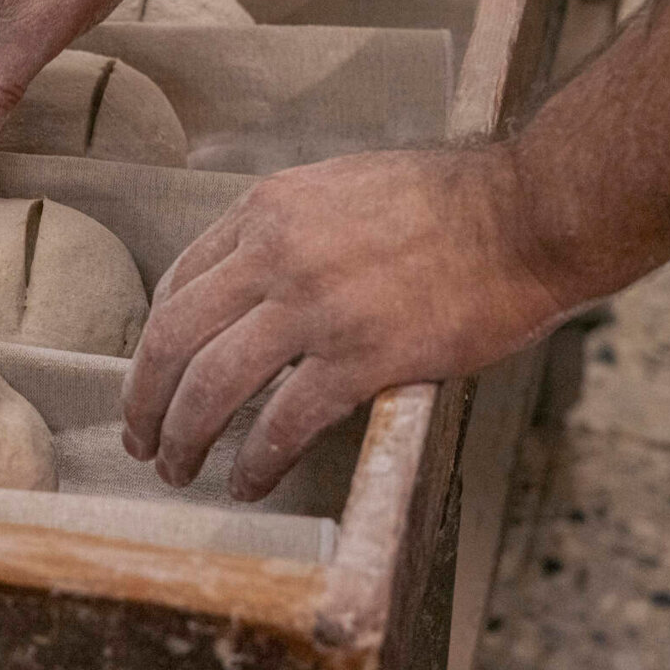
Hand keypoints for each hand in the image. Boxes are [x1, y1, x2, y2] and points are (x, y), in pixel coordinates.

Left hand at [121, 146, 580, 500]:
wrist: (527, 212)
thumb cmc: (451, 200)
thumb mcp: (343, 186)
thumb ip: (292, 227)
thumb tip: (257, 279)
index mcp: (268, 209)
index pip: (179, 281)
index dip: (155, 341)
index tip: (155, 375)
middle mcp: (276, 253)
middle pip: (173, 337)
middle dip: (145, 398)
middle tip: (142, 440)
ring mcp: (315, 307)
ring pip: (211, 385)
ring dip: (183, 437)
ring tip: (180, 470)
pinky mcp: (361, 357)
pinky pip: (283, 423)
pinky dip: (257, 462)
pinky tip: (251, 483)